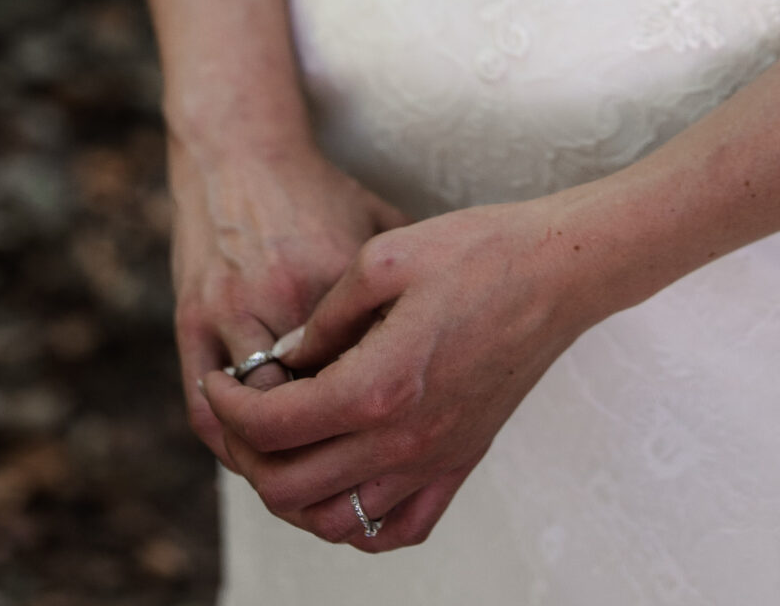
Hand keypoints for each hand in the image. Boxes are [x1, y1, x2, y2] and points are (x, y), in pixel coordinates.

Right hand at [169, 136, 404, 466]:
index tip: (401, 441)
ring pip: (253, 420)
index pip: (361, 366)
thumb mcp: (377, 223)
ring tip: (305, 486)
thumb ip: (407, 278)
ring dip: (276, 463)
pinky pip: (204, 409)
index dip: (381, 415)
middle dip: (331, 454)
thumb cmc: (317, 189)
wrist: (240, 150)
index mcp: (333, 273)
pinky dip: (231, 444)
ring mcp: (230, 311)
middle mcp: (280, 296)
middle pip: (306, 404)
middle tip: (354, 480)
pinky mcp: (190, 320)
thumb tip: (458, 329)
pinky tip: (255, 458)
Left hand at [203, 195, 596, 551]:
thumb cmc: (476, 250)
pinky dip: (356, 521)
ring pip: (335, 522)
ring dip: (293, 492)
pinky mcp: (461, 463)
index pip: (274, 426)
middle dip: (249, 452)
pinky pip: (397, 529)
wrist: (559, 272)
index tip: (221, 379)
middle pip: (291, 489)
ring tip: (284, 441)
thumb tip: (285, 356)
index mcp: (378, 384)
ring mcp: (436, 460)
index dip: (231, 404)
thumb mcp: (382, 255)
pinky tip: (344, 478)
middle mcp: (404, 440)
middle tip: (242, 410)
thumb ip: (324, 315)